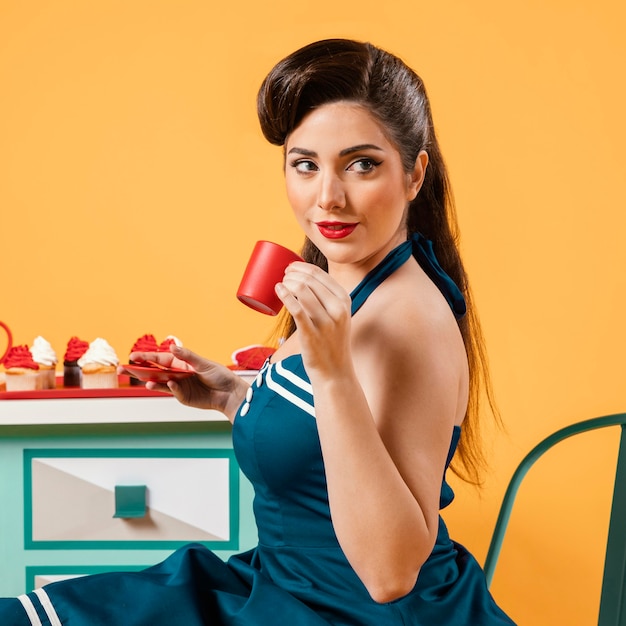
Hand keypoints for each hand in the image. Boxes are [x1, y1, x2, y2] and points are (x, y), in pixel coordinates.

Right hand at [121, 345, 247, 419]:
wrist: (230, 393)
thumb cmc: (219, 375)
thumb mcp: (204, 363)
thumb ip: (187, 356)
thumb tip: (172, 346)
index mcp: (181, 363)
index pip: (159, 360)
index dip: (146, 358)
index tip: (132, 357)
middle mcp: (177, 374)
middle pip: (154, 372)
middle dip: (138, 371)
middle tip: (121, 369)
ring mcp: (179, 386)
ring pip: (160, 383)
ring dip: (150, 382)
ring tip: (142, 381)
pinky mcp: (184, 397)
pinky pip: (174, 392)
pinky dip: (171, 388)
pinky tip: (171, 384)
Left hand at [275, 262, 352, 376]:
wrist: (335, 371)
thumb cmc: (332, 341)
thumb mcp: (339, 316)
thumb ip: (328, 299)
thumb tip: (303, 280)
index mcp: (344, 300)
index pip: (320, 274)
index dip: (301, 267)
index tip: (290, 268)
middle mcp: (338, 309)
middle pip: (309, 280)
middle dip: (292, 273)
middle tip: (283, 276)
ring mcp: (325, 322)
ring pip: (302, 290)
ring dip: (287, 282)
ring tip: (280, 284)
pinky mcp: (311, 334)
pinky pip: (296, 309)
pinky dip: (285, 296)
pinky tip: (278, 290)